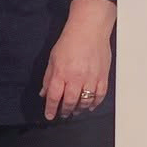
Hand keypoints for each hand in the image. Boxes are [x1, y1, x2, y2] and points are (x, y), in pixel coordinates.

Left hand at [40, 0, 115, 120]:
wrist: (89, 30)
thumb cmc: (69, 42)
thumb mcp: (52, 59)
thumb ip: (48, 78)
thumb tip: (44, 93)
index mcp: (61, 73)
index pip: (54, 97)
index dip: (50, 109)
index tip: (49, 116)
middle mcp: (76, 78)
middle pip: (70, 102)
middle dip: (65, 111)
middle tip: (63, 115)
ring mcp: (91, 78)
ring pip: (86, 101)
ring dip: (79, 109)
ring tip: (75, 111)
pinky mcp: (103, 76)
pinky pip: (100, 95)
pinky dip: (95, 103)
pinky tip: (90, 106)